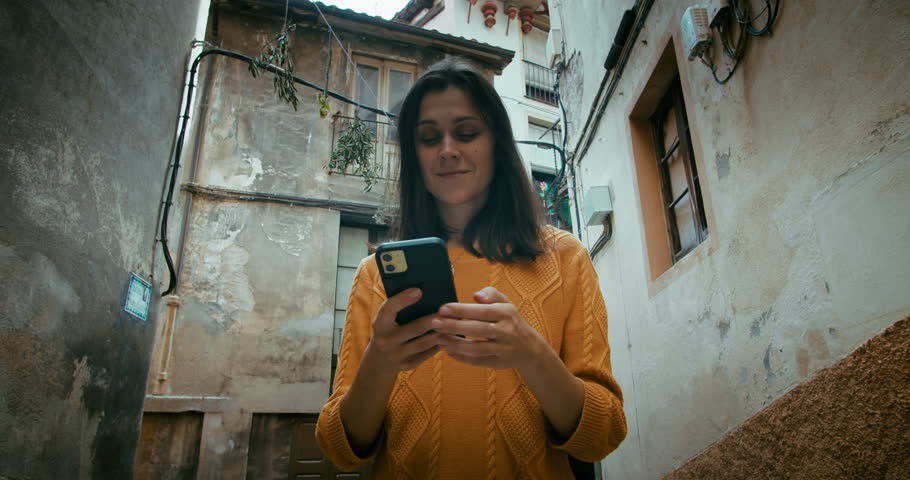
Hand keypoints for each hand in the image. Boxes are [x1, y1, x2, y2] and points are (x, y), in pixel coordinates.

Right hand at [365, 288, 446, 371]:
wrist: (380, 360)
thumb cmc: (388, 331)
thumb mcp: (386, 320)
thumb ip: (398, 308)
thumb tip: (422, 292)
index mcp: (379, 324)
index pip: (389, 309)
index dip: (403, 299)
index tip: (419, 291)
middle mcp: (386, 340)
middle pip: (414, 328)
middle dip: (433, 319)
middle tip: (449, 311)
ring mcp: (396, 355)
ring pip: (423, 343)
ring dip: (441, 332)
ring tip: (454, 323)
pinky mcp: (407, 365)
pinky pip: (426, 354)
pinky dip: (439, 344)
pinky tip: (450, 336)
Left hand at [432, 287, 546, 369]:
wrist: (530, 348)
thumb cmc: (511, 321)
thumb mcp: (506, 303)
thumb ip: (491, 294)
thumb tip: (476, 295)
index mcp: (506, 313)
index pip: (481, 311)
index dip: (462, 310)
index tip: (443, 308)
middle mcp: (506, 331)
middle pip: (478, 329)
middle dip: (455, 327)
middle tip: (435, 323)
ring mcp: (502, 349)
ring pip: (477, 348)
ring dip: (456, 344)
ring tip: (438, 339)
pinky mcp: (498, 363)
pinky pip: (478, 361)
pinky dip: (462, 358)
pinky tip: (448, 351)